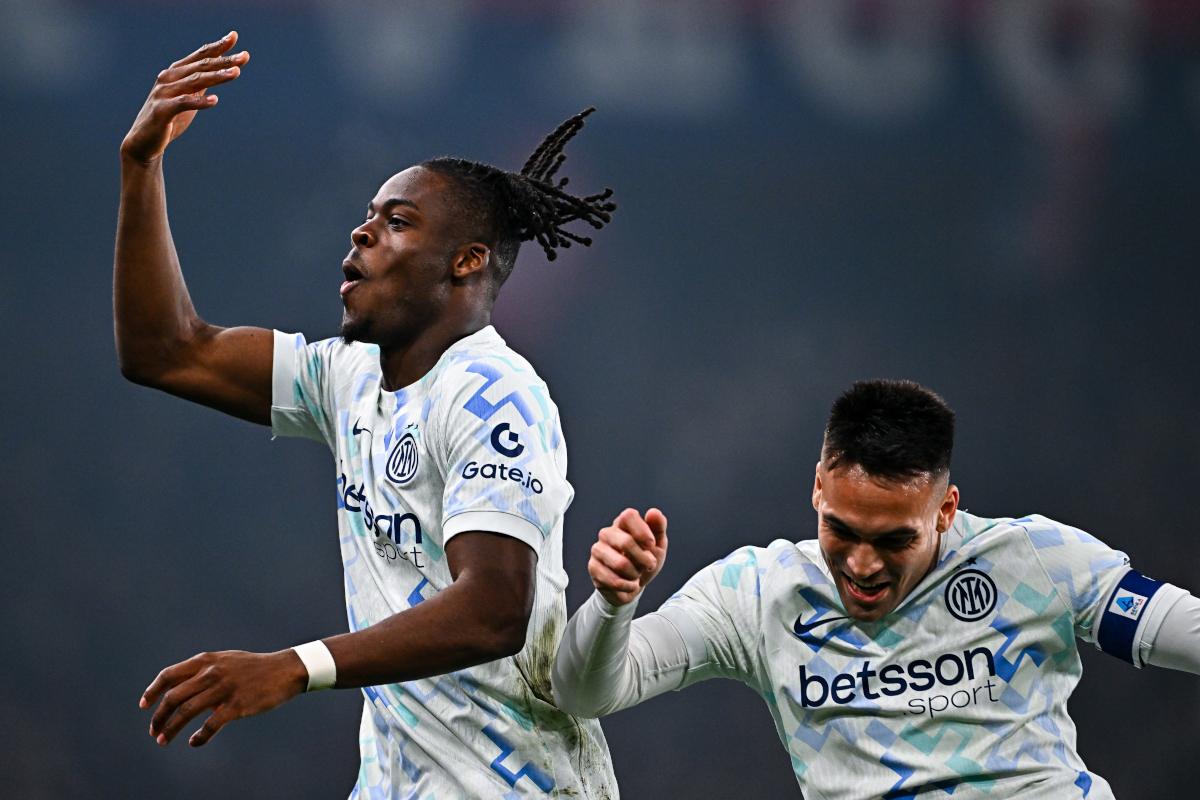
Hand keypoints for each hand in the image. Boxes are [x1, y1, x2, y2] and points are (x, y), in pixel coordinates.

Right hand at [120, 31, 248, 164]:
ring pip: (194, 81)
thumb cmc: (169, 118)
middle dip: (224, 60)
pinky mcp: (161, 111)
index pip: (199, 56)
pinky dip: (199, 101)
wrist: (144, 142)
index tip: (234, 36)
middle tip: (245, 56)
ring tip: (236, 73)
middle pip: (201, 66)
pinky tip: (215, 100)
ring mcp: (163, 93)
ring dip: (216, 77)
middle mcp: (168, 78)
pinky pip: (183, 103)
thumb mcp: (188, 97)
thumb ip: (200, 84)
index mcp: (176, 73)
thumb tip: (221, 70)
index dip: (217, 46)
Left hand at [140, 649, 307, 746]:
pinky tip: (195, 742)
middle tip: (153, 731)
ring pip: (186, 712)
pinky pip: (210, 725)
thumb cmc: (254, 668)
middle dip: (158, 717)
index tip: (144, 705)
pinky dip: (199, 737)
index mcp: (206, 661)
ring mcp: (224, 689)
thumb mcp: (226, 662)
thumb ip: (203, 672)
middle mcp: (211, 673)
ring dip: (170, 729)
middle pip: (173, 697)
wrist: (285, 670)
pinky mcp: (237, 705)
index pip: (169, 675)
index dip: (152, 691)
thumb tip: (184, 692)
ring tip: (163, 741)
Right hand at [588, 508, 667, 605]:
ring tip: (636, 574)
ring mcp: (598, 550)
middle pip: (626, 542)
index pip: (628, 516)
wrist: (632, 586)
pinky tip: (629, 584)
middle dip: (644, 559)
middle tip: (650, 565)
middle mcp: (607, 533)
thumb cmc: (644, 561)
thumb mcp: (657, 545)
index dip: (642, 531)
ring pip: (620, 564)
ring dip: (635, 574)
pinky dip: (629, 586)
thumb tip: (654, 512)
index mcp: (623, 523)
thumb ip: (658, 528)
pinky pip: (614, 580)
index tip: (651, 545)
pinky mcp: (593, 568)